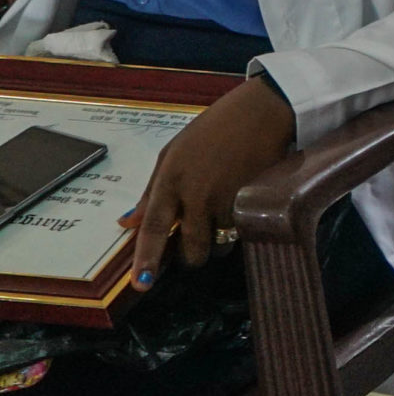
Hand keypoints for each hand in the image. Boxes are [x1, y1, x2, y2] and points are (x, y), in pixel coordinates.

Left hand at [121, 77, 297, 289]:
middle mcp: (198, 195)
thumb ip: (151, 190)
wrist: (263, 112)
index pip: (154, 227)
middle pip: (191, 248)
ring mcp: (228, 201)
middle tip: (196, 244)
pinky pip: (242, 232)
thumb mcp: (173, 152)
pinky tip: (241, 207)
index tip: (142, 283)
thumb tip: (128, 222)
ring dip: (219, 241)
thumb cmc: (215, 127)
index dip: (146, 258)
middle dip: (192, 255)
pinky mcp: (254, 203)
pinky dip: (238, 229)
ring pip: (220, 244)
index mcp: (171, 179)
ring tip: (223, 218)